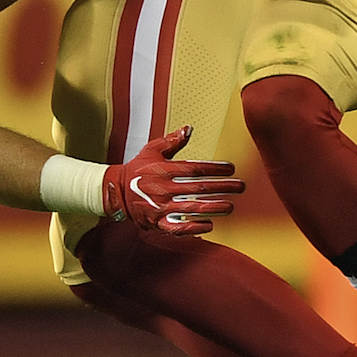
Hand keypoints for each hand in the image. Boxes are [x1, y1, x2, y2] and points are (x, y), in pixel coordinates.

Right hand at [102, 127, 243, 235]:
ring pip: (192, 208)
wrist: (115, 192)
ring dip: (214, 207)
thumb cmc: (137, 169)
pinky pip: (178, 228)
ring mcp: (161, 207)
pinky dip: (194, 228)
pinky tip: (209, 225)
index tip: (231, 168)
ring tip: (230, 206)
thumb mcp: (152, 150)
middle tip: (241, 187)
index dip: (215, 168)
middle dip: (223, 187)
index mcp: (165, 170)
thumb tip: (189, 129)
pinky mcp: (158, 222)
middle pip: (199, 188)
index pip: (195, 169)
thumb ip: (172, 141)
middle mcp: (165, 189)